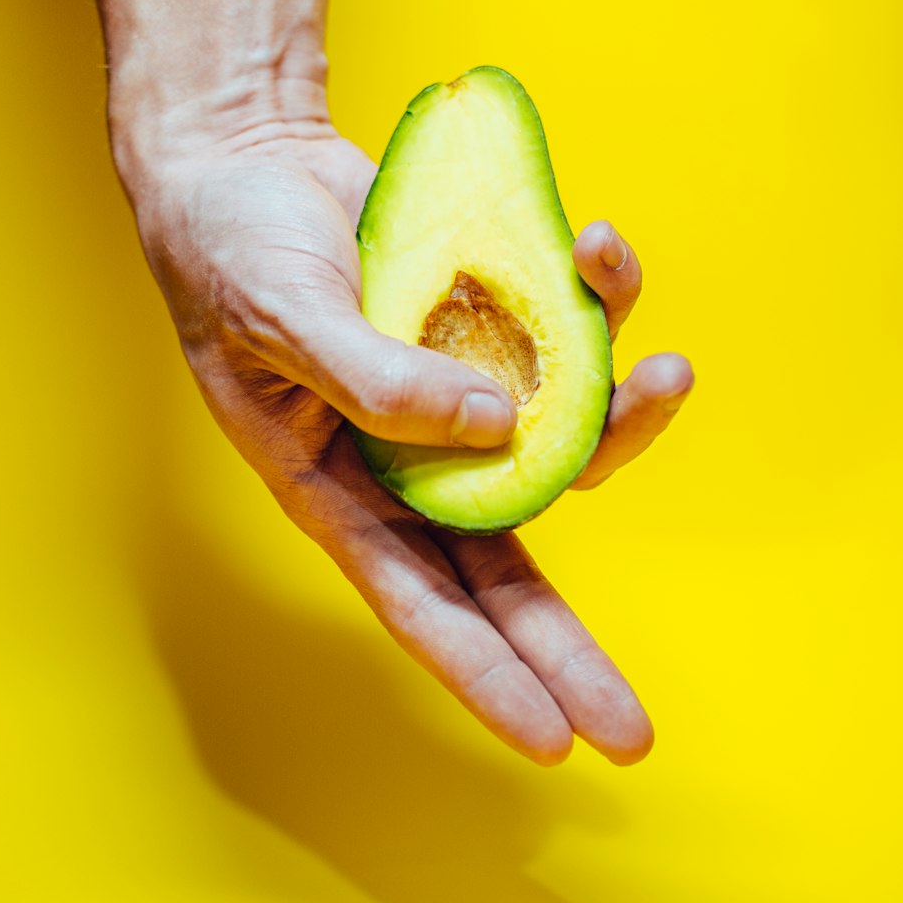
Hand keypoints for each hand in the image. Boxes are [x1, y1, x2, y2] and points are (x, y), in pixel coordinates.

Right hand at [131, 122, 692, 765]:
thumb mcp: (282, 319)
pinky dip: (601, 301)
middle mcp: (413, 465)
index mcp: (343, 490)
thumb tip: (495, 428)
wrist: (250, 160)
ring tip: (669, 373)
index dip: (484, 674)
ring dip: (627, 422)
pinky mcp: (498, 327)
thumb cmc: (232, 253)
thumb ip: (378, 382)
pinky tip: (598, 247)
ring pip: (563, 451)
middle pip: (504, 575)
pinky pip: (571, 340)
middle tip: (633, 737)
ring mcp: (464, 398)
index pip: (421, 604)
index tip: (551, 741)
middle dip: (568, 652)